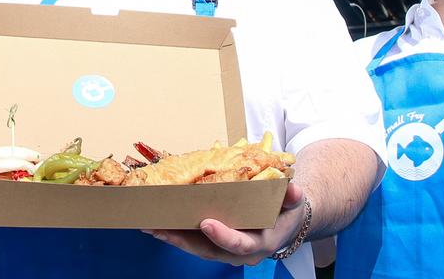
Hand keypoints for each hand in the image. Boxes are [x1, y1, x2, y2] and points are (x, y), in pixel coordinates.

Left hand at [145, 182, 307, 265]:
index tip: (206, 223)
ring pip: (196, 248)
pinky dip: (174, 235)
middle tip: (160, 227)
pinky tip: (156, 226)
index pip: (239, 244)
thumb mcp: (293, 202)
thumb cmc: (286, 210)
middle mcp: (240, 252)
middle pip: (208, 249)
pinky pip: (193, 243)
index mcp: (260, 243)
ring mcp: (225, 251)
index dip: (223, 236)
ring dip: (172, 238)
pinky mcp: (214, 245)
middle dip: (183, 239)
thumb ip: (292, 198)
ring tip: (150, 226)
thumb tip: (293, 191)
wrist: (285, 223)